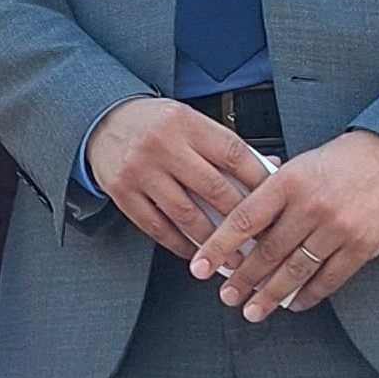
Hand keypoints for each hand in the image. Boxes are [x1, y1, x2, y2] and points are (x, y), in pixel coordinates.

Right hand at [84, 97, 271, 259]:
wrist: (102, 119)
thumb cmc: (154, 123)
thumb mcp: (190, 121)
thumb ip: (224, 145)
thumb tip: (269, 168)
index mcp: (185, 122)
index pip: (233, 154)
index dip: (259, 182)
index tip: (277, 203)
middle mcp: (162, 145)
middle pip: (213, 188)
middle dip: (242, 220)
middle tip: (262, 240)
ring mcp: (140, 170)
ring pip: (186, 214)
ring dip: (214, 242)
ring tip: (233, 258)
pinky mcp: (122, 193)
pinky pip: (157, 227)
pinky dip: (181, 244)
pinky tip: (196, 251)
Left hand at [191, 129, 378, 322]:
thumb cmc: (340, 161)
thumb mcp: (298, 165)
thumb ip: (270, 193)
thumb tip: (238, 224)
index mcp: (288, 181)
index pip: (243, 220)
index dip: (218, 246)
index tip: (201, 266)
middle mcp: (311, 206)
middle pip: (268, 252)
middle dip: (243, 280)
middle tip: (227, 297)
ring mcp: (337, 228)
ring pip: (296, 270)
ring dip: (272, 295)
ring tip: (254, 309)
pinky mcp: (360, 246)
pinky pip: (329, 279)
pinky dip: (309, 295)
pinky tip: (294, 303)